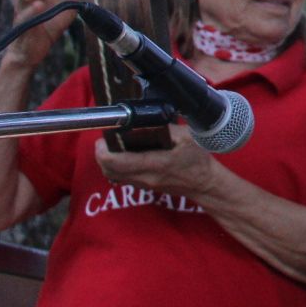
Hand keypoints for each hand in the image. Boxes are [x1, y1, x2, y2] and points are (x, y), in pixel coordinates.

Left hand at [92, 125, 221, 198]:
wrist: (204, 183)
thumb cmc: (197, 160)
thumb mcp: (186, 137)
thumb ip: (164, 127)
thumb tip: (144, 119)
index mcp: (155, 163)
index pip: (115, 161)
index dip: (103, 150)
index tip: (104, 137)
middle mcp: (145, 177)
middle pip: (107, 169)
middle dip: (102, 153)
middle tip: (107, 139)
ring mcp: (142, 184)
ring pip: (111, 174)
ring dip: (108, 160)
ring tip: (115, 145)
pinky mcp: (142, 187)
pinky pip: (119, 177)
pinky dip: (115, 166)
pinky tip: (124, 155)